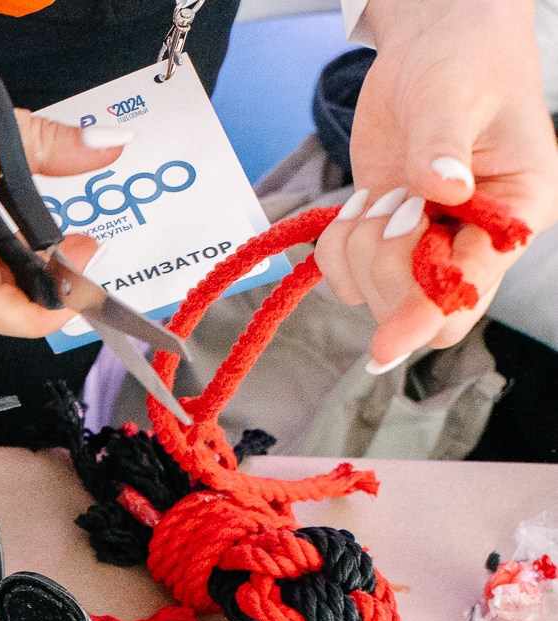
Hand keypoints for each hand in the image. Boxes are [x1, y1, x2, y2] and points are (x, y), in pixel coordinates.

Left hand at [319, 0, 557, 371]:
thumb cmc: (467, 61)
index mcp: (516, 214)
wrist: (435, 45)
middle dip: (385, 267)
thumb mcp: (456, 95)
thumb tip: (444, 188)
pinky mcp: (385, 236)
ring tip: (380, 194)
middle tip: (389, 204)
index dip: (428, 316)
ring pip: (375, 294)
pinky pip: (345, 273)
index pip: (472, 288)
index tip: (386, 344)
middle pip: (418, 305)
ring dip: (358, 251)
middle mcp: (473, 240)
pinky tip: (358, 204)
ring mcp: (426, 242)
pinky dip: (335, 247)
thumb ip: (444, 145)